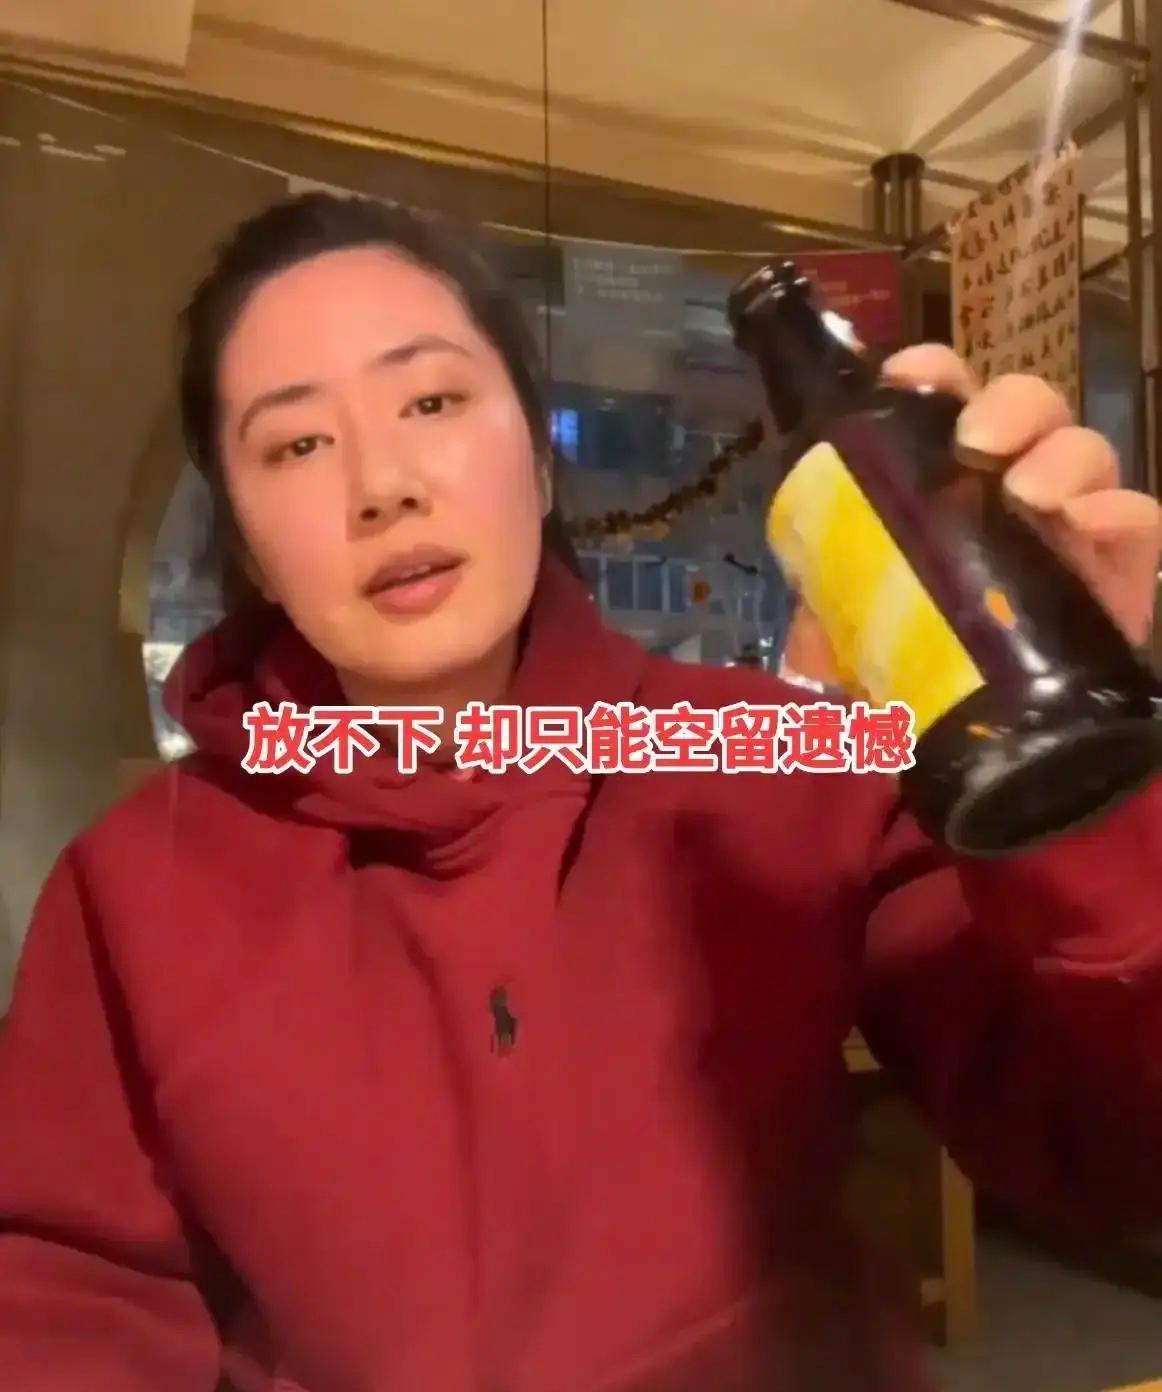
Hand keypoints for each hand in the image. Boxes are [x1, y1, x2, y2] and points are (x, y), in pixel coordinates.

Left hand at [782, 349, 1161, 683]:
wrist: (964, 764)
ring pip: (1085, 451)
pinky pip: (1138, 523)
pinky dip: (1118, 510)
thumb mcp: (837, 641)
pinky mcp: (1119, 580)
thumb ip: (820, 611)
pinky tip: (1084, 524)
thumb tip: (800, 592)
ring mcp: (1067, 534)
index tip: (906, 380)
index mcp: (938, 489)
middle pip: (1025, 410)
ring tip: (1026, 495)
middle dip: (1006, 404)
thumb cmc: (899, 687)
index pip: (943, 403)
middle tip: (973, 442)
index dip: (930, 374)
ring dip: (1060, 454)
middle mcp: (1006, 497)